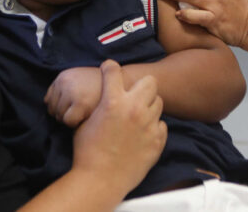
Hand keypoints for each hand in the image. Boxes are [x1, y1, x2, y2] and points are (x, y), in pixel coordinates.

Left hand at [45, 66, 101, 126]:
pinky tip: (87, 117)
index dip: (60, 107)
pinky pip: (68, 121)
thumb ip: (63, 88)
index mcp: (63, 75)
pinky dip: (75, 123)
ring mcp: (71, 92)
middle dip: (64, 113)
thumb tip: (45, 102)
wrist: (124, 82)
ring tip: (85, 113)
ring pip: (59, 116)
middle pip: (52, 108)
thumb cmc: (102, 85)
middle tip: (81, 112)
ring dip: (70, 119)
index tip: (74, 107)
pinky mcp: (80, 103)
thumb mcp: (80, 79)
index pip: (48, 99)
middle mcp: (64, 82)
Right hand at [72, 61, 166, 191]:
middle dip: (142, 85)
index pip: (114, 70)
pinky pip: (162, 125)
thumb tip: (100, 97)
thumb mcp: (86, 122)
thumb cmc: (87, 151)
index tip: (109, 69)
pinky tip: (143, 133)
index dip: (109, 67)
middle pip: (150, 82)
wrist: (100, 179)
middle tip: (133, 94)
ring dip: (149, 106)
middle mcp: (134, 108)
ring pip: (158, 103)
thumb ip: (98, 105)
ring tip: (139, 116)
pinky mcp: (158, 140)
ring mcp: (149, 124)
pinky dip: (154, 127)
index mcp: (113, 101)